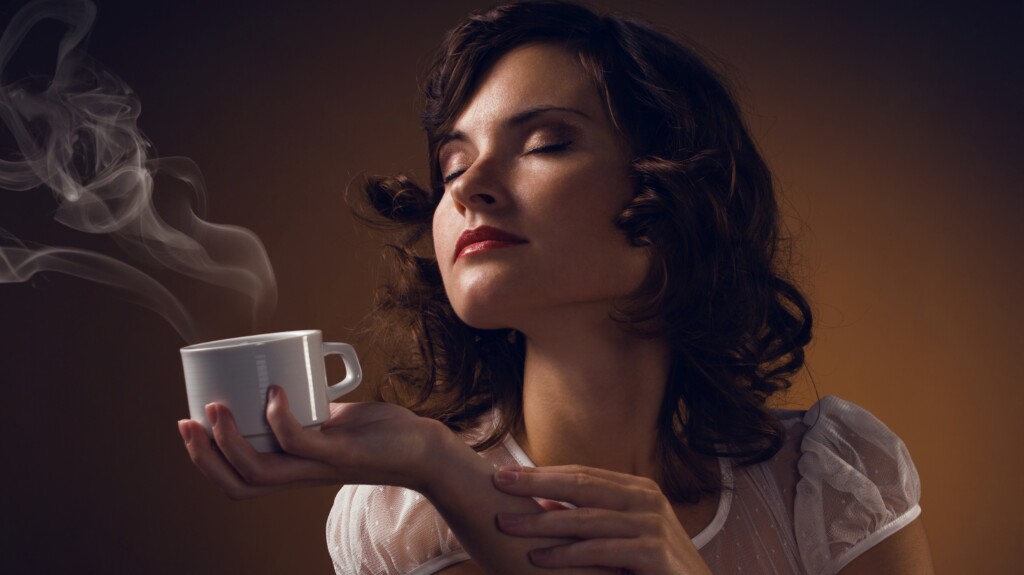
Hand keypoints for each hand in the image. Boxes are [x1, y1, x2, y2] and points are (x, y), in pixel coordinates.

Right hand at [178, 385, 447, 498]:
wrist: (422, 447)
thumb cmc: (379, 434)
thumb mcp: (332, 422)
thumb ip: (307, 412)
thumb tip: (281, 385)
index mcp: (292, 468)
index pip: (236, 479)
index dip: (205, 459)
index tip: (186, 424)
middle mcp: (300, 473)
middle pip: (236, 481)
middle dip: (203, 455)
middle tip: (187, 421)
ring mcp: (318, 465)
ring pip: (259, 468)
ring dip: (229, 439)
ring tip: (216, 407)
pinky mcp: (340, 453)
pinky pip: (299, 441)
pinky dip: (280, 417)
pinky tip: (274, 391)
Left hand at [491, 465, 711, 573]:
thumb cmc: (653, 569)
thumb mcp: (619, 538)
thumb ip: (586, 520)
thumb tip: (541, 504)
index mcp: (638, 490)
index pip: (582, 474)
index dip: (542, 473)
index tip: (504, 473)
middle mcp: (647, 500)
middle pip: (582, 485)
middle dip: (535, 483)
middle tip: (498, 482)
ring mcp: (653, 525)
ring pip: (586, 518)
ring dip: (542, 521)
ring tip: (507, 523)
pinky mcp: (654, 553)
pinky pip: (601, 550)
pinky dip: (567, 554)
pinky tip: (539, 558)